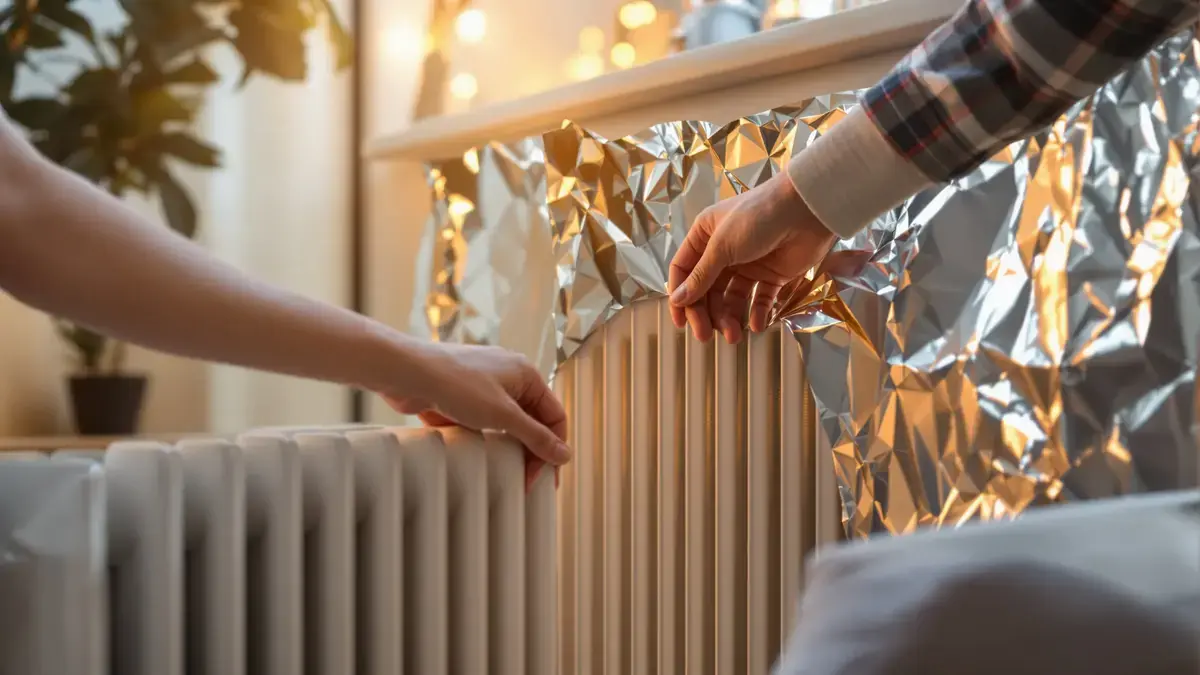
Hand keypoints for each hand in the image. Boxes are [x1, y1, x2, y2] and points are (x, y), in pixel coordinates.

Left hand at [383, 343, 569, 472]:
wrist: (409, 373)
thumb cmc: (456, 382)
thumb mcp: (503, 415)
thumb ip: (535, 436)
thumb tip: (563, 453)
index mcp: (527, 374)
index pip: (555, 416)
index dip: (554, 448)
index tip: (545, 477)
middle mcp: (509, 378)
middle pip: (533, 421)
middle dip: (533, 450)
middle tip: (528, 480)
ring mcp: (485, 387)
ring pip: (509, 423)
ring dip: (512, 447)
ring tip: (510, 472)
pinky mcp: (463, 397)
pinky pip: (485, 423)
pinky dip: (489, 440)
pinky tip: (485, 456)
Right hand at [668, 172, 836, 342]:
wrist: (806, 210)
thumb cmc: (759, 217)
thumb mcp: (722, 246)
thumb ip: (701, 277)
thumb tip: (677, 300)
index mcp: (705, 235)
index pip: (684, 271)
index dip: (680, 297)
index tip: (680, 322)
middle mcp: (724, 250)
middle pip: (707, 289)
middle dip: (706, 314)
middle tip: (706, 335)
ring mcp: (748, 263)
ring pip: (732, 298)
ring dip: (730, 318)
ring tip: (735, 335)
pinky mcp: (772, 274)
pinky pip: (760, 299)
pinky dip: (758, 314)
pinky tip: (757, 325)